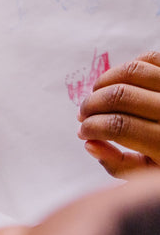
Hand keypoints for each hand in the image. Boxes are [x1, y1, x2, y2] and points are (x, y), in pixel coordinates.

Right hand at [78, 52, 159, 177]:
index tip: (83, 132)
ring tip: (96, 95)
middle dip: (91, 105)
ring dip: (104, 82)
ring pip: (131, 72)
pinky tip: (119, 82)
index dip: (91, 127)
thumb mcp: (151, 175)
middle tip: (84, 114)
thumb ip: (120, 165)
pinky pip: (150, 59)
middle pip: (119, 97)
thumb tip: (90, 144)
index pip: (117, 125)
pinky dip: (129, 67)